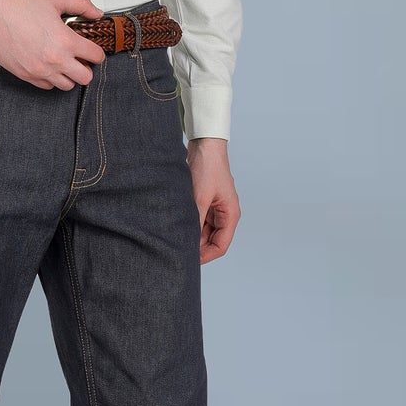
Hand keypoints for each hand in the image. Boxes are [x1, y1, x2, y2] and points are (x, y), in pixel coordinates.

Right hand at [0, 0, 108, 89]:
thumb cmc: (20, 6)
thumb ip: (81, 5)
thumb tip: (96, 13)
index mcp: (66, 41)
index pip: (96, 57)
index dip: (97, 52)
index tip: (93, 49)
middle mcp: (56, 60)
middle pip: (85, 78)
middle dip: (86, 68)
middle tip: (80, 58)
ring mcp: (40, 71)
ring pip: (67, 86)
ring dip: (69, 75)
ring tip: (64, 62)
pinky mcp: (27, 76)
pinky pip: (48, 86)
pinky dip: (52, 79)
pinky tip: (49, 66)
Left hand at [188, 137, 239, 262]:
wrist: (204, 145)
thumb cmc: (208, 168)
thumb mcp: (199, 197)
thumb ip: (195, 220)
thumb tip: (187, 241)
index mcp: (230, 214)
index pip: (221, 245)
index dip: (205, 256)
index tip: (188, 260)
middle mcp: (224, 214)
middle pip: (212, 241)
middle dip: (197, 247)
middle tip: (178, 251)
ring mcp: (214, 208)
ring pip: (203, 231)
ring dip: (191, 235)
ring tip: (175, 238)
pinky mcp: (205, 202)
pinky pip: (198, 220)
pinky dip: (189, 225)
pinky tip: (176, 226)